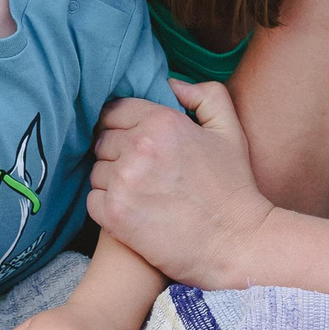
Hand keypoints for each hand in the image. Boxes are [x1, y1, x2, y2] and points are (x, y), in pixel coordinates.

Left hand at [88, 83, 273, 291]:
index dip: (122, 124)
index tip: (135, 141)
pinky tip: (133, 211)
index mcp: (162, 122)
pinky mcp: (114, 215)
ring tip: (140, 193)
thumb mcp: (230, 131)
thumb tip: (171, 84)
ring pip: (96, 170)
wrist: (236, 244)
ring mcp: (123, 182)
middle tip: (142, 171)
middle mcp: (139, 148)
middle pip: (102, 140)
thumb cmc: (233, 188)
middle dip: (117, 151)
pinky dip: (107, 205)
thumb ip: (205, 96)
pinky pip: (92, 199)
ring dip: (111, 179)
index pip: (115, 110)